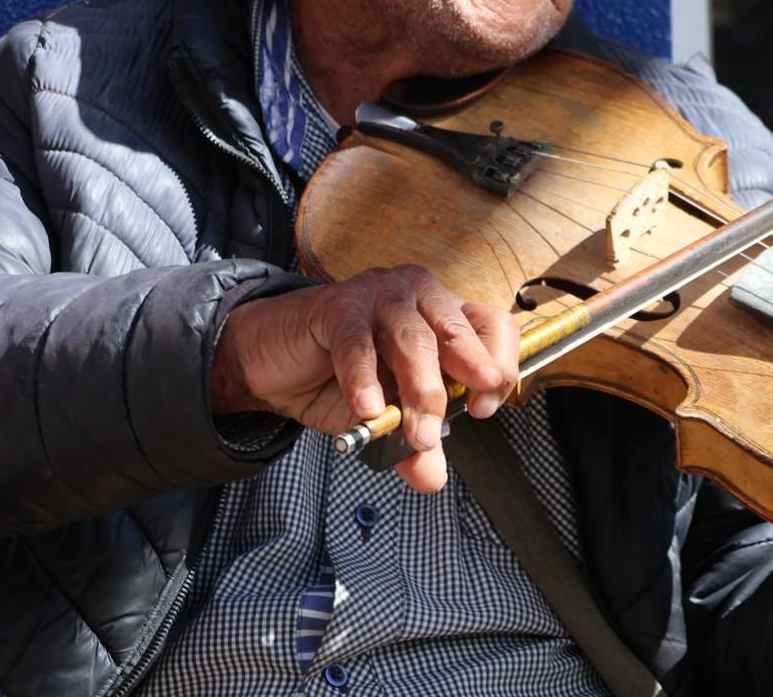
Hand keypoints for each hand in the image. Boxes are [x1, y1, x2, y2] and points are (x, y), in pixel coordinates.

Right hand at [209, 264, 519, 492]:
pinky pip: (357, 342)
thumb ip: (412, 443)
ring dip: (417, 390)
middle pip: (458, 332)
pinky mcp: (337, 306)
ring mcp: (379, 295)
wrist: (274, 358)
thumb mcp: (387, 416)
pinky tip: (367, 408)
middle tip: (448, 426)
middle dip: (461, 382)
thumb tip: (430, 477)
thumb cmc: (339, 375)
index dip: (498, 365)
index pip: (493, 326)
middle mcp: (420, 296)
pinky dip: (363, 378)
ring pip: (413, 338)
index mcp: (444, 315)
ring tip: (414, 432)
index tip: (485, 407)